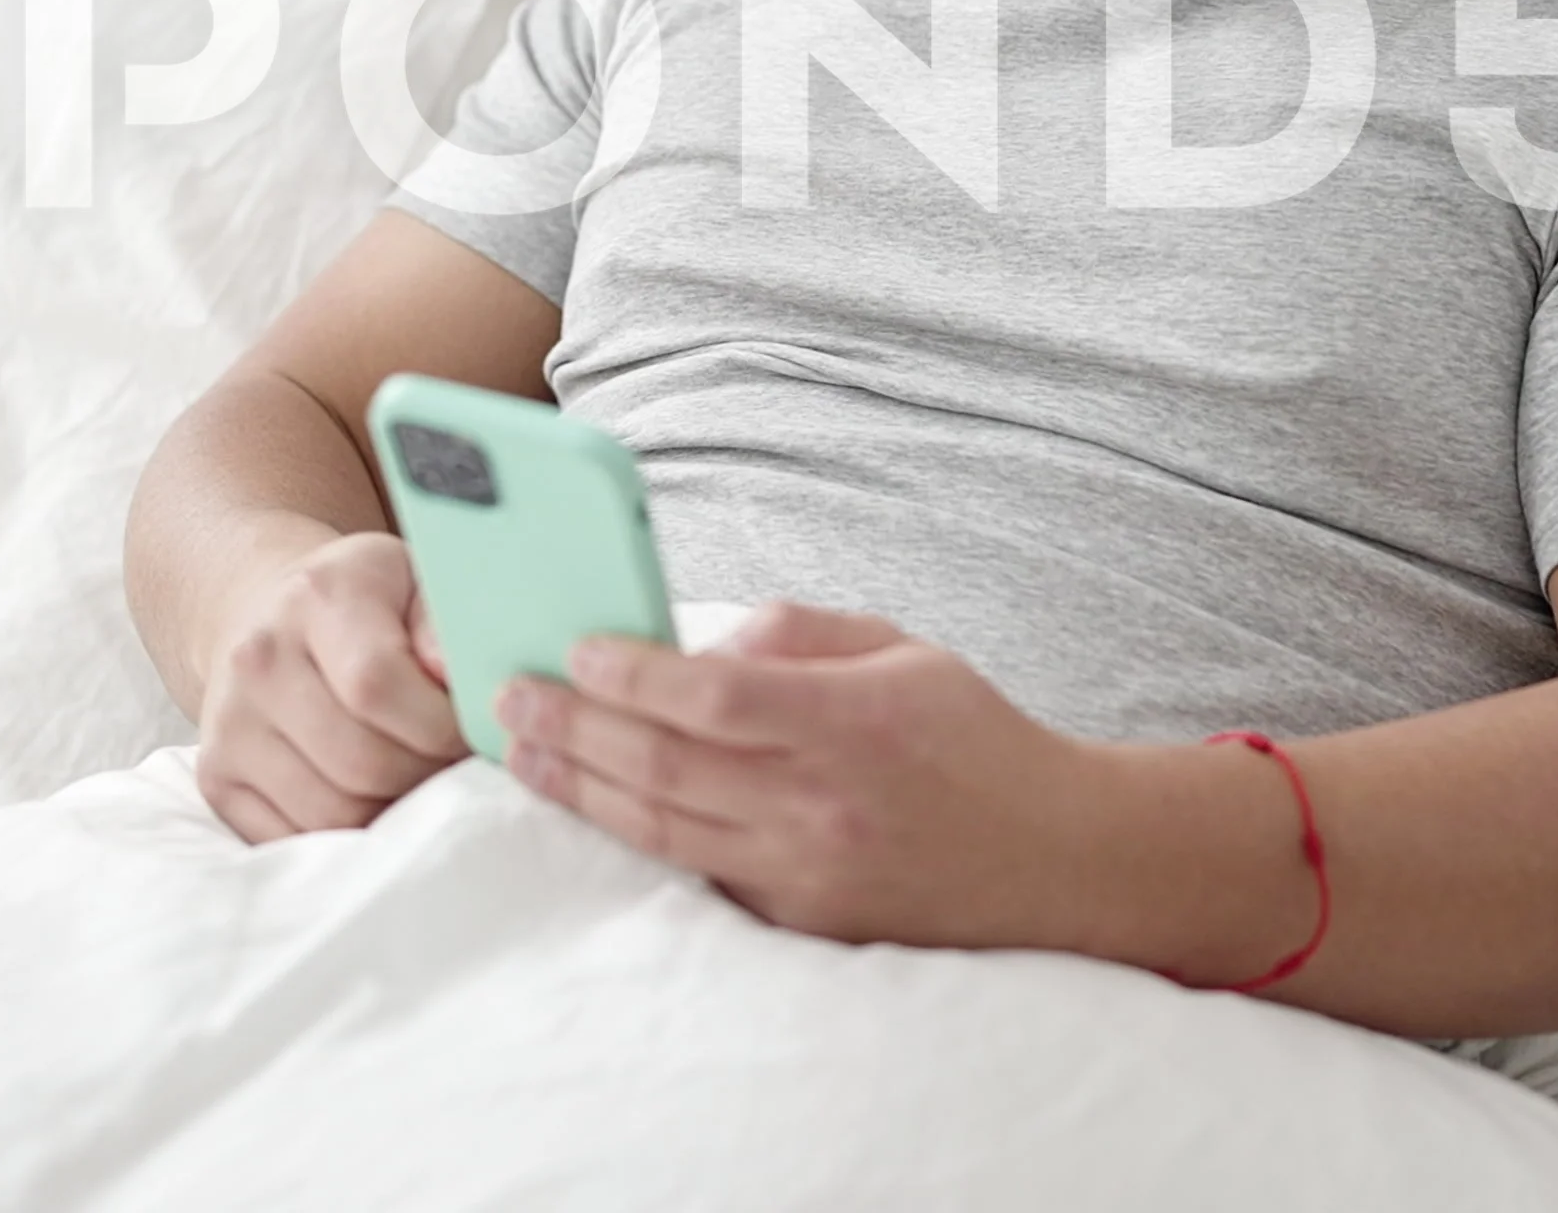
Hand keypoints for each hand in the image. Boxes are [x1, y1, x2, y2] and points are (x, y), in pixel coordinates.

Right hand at [192, 531, 467, 842]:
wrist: (267, 616)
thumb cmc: (365, 603)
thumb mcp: (413, 581)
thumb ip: (442, 625)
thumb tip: (458, 679)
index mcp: (317, 598)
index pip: (376, 685)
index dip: (439, 726)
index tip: (471, 730)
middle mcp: (258, 660)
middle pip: (360, 761)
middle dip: (426, 776)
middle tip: (452, 765)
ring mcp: (229, 725)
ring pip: (333, 813)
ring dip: (392, 813)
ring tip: (415, 779)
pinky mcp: (217, 778)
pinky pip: (297, 839)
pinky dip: (348, 837)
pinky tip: (373, 800)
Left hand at [492, 603, 1120, 951]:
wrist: (1050, 860)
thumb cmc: (972, 739)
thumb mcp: (902, 649)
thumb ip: (798, 634)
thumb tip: (700, 647)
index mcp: (849, 725)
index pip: (713, 698)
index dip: (632, 675)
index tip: (576, 647)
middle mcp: (819, 807)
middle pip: (664, 766)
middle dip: (572, 727)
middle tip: (507, 695)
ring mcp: (804, 875)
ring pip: (660, 829)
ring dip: (577, 787)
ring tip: (521, 749)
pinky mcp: (797, 923)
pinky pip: (696, 873)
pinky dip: (632, 835)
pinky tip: (587, 803)